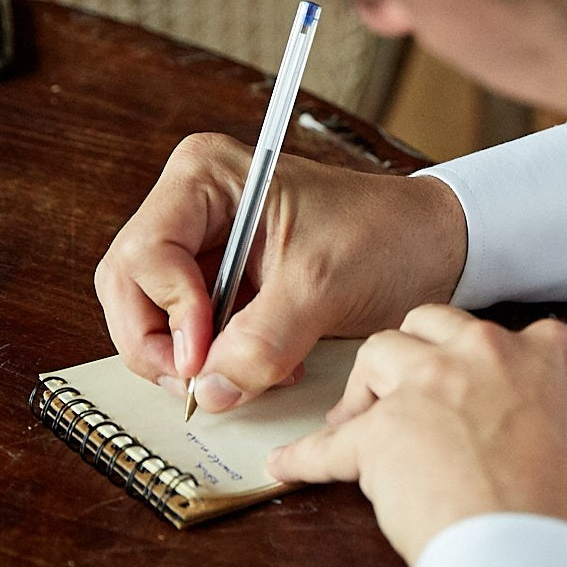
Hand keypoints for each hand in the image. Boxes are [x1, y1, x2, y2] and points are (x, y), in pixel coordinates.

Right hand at [95, 134, 468, 412]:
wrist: (435, 247)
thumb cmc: (387, 237)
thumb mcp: (323, 287)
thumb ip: (262, 340)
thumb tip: (209, 389)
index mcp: (206, 178)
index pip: (143, 254)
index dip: (166, 313)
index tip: (203, 357)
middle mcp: (192, 207)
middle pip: (130, 289)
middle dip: (161, 346)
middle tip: (202, 385)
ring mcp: (203, 247)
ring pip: (151, 318)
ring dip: (190, 360)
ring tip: (245, 373)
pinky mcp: (221, 284)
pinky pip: (188, 334)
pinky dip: (214, 362)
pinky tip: (262, 366)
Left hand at [266, 304, 566, 566]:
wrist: (538, 566)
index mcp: (552, 354)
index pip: (513, 338)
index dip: (492, 371)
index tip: (487, 402)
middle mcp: (486, 353)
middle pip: (434, 329)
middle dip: (421, 360)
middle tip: (415, 401)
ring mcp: (428, 388)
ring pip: (379, 358)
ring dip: (366, 391)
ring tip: (360, 427)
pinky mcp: (379, 436)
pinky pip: (330, 442)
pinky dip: (307, 456)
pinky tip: (287, 468)